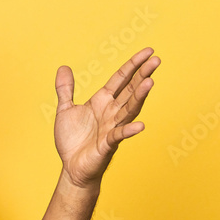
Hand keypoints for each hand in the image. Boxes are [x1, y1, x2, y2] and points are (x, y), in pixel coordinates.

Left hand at [53, 48, 159, 188]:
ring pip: (129, 109)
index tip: (149, 52)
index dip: (133, 65)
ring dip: (139, 96)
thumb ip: (65, 89)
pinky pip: (119, 136)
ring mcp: (112, 127)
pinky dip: (129, 131)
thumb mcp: (65, 110)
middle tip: (156, 60)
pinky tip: (140, 126)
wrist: (72, 167)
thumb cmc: (72, 141)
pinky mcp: (108, 144)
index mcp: (102, 101)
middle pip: (130, 90)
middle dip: (142, 75)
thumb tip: (63, 67)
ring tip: (150, 81)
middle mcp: (111, 112)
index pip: (121, 79)